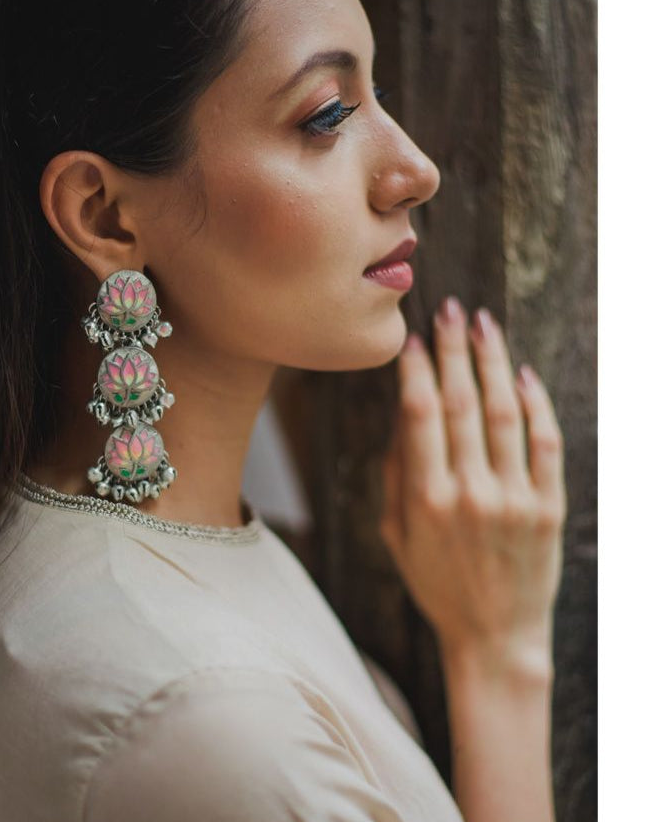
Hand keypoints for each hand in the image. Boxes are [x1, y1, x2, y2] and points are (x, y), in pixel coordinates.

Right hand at [379, 297, 566, 673]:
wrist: (493, 635)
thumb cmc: (435, 581)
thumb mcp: (396, 532)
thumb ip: (396, 472)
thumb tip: (405, 414)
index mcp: (424, 497)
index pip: (420, 413)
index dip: (417, 370)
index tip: (414, 339)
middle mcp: (470, 492)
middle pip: (461, 401)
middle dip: (454, 349)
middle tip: (449, 309)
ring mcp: (514, 498)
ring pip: (504, 412)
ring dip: (492, 362)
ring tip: (484, 325)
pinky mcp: (548, 507)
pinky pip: (544, 443)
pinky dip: (535, 403)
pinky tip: (521, 374)